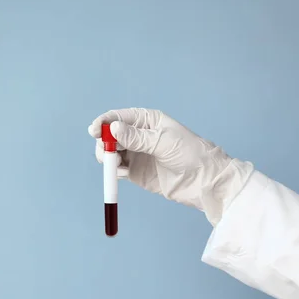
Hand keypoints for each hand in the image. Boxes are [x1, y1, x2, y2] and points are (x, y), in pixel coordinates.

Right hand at [88, 108, 252, 224]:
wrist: (203, 181)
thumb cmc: (190, 154)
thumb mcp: (163, 142)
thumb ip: (137, 137)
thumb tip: (114, 128)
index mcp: (147, 120)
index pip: (119, 117)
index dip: (104, 122)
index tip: (95, 131)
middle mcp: (139, 135)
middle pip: (110, 135)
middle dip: (104, 143)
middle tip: (106, 153)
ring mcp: (136, 154)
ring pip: (111, 153)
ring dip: (108, 158)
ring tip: (115, 165)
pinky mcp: (135, 172)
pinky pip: (118, 169)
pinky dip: (115, 171)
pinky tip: (123, 173)